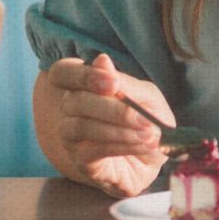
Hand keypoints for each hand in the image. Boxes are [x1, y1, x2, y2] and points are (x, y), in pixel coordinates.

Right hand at [43, 53, 171, 197]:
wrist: (155, 155)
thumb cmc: (147, 119)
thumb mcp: (146, 96)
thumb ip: (125, 82)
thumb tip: (101, 59)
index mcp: (85, 84)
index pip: (63, 72)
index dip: (84, 75)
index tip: (113, 83)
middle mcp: (71, 107)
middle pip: (75, 101)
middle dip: (112, 109)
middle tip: (143, 118)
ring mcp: (71, 135)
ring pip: (81, 126)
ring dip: (119, 131)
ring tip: (147, 134)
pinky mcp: (79, 159)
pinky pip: (92, 151)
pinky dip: (121, 146)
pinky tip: (141, 145)